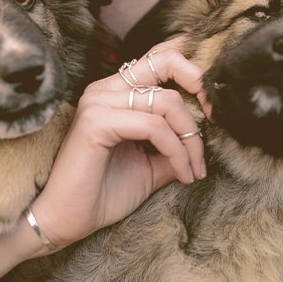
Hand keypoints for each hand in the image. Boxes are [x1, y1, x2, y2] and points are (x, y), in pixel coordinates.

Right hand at [32, 37, 208, 247]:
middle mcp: (106, 89)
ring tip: (193, 170)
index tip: (213, 107)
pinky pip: (154, 126)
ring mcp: (99, 102)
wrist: (66, 221)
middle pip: (166, 61)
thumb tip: (207, 139)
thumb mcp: (152, 165)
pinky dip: (176, 151)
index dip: (193, 73)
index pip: (160, 60)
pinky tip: (182, 174)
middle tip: (216, 119)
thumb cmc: (104, 193)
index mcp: (117, 92)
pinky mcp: (97, 122)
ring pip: (167, 102)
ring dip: (190, 140)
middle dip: (199, 86)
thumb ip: (175, 144)